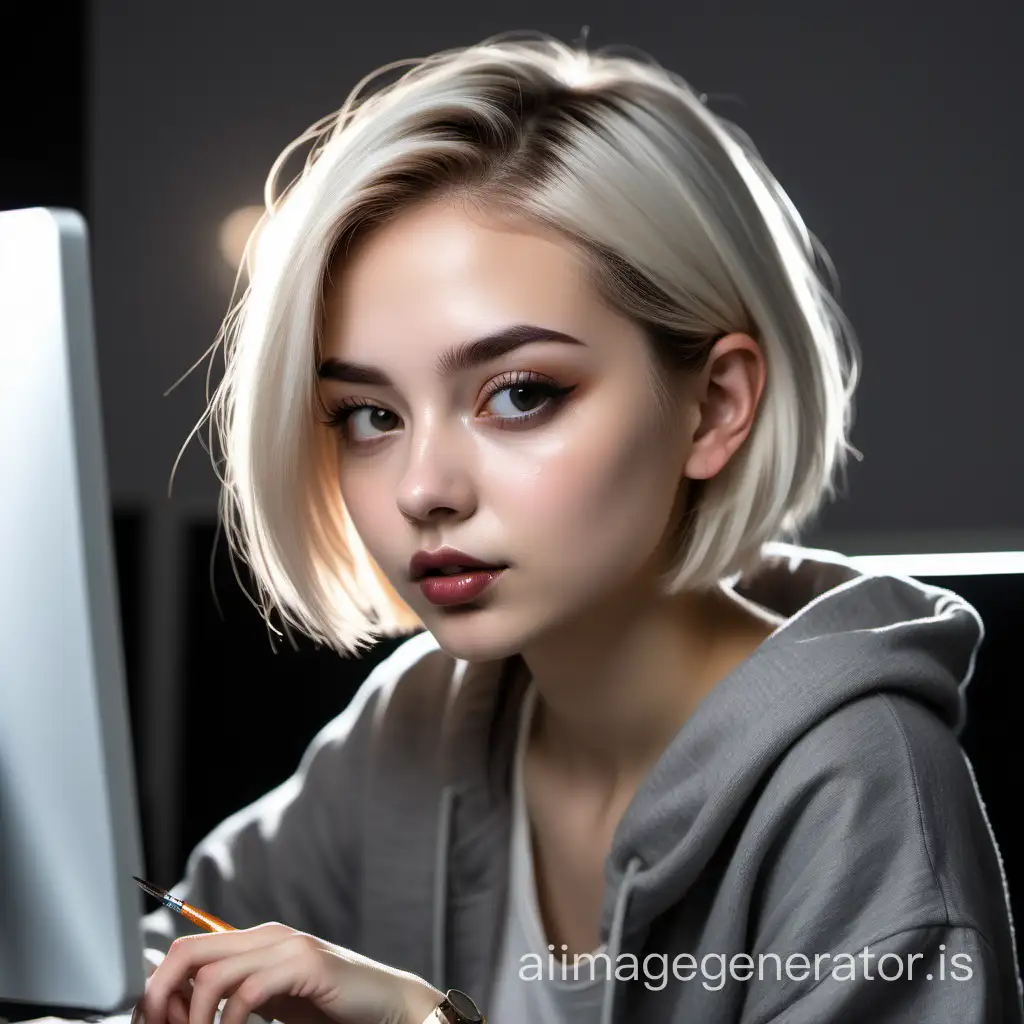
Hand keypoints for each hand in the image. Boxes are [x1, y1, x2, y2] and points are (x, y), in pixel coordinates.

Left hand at [134, 923, 443, 1023]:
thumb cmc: (329, 1008)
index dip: (157, 990)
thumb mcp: (272, 1002)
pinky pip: (249, 991)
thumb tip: (181, 1007)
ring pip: (211, 974)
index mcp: (255, 942)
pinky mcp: (307, 965)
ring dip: (193, 1019)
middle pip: (188, 953)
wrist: (387, 1005)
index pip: (186, 950)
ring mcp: (288, 947)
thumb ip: (236, 995)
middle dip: (160, 998)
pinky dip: (230, 1022)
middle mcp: (267, 936)